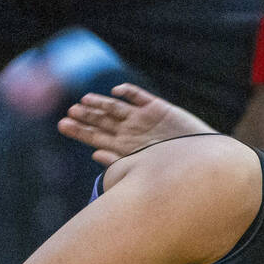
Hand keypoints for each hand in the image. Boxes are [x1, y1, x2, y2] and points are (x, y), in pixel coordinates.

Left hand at [58, 83, 214, 165]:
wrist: (201, 163)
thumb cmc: (171, 172)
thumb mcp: (141, 168)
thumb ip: (118, 162)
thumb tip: (94, 153)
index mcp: (123, 148)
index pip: (96, 137)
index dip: (80, 131)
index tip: (63, 124)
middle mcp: (131, 131)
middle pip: (102, 121)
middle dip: (86, 116)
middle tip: (70, 111)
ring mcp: (143, 119)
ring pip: (117, 107)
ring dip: (101, 103)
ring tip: (84, 100)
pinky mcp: (159, 108)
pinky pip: (139, 96)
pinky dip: (128, 92)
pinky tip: (116, 90)